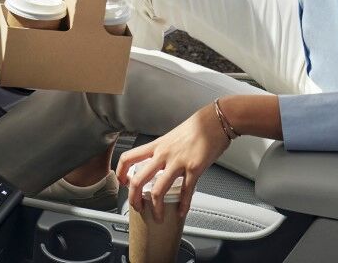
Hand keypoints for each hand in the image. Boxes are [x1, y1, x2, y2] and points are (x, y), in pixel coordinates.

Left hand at [115, 104, 230, 221]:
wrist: (216, 121)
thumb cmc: (197, 127)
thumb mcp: (172, 136)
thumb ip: (164, 151)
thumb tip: (160, 164)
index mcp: (157, 145)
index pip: (128, 158)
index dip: (121, 172)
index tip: (122, 183)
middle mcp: (163, 154)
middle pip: (138, 180)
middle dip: (134, 199)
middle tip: (137, 207)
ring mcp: (178, 162)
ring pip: (158, 191)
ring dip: (156, 209)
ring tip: (158, 217)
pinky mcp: (194, 168)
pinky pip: (186, 192)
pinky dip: (183, 206)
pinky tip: (182, 212)